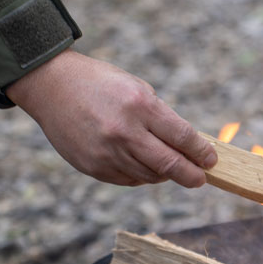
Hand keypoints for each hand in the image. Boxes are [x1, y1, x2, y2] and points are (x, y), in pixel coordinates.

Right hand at [7, 49, 216, 186]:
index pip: (182, 137)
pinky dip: (141, 176)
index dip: (202, 152)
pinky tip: (144, 166)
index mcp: (140, 105)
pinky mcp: (93, 167)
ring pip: (150, 176)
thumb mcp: (136, 88)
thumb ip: (161, 118)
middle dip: (192, 175)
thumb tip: (187, 147)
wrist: (51, 86)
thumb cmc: (101, 84)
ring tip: (170, 167)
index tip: (211, 160)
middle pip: (170, 165)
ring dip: (165, 174)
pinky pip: (128, 180)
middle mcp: (124, 131)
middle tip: (201, 179)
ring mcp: (107, 152)